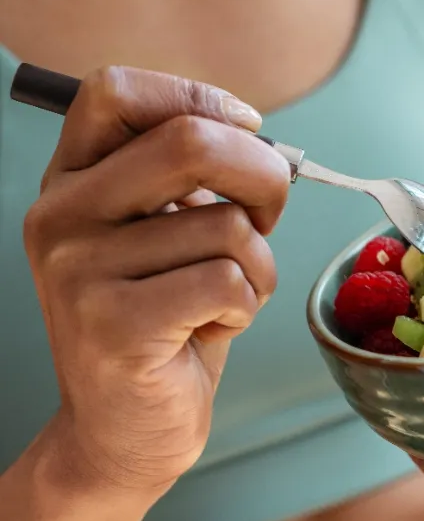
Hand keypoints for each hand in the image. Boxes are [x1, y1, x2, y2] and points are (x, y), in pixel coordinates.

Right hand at [23, 67, 290, 497]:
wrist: (125, 431)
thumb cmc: (169, 317)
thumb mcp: (170, 231)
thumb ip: (192, 175)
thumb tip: (257, 135)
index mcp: (72, 180)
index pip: (115, 89)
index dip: (197, 96)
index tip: (247, 129)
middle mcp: (59, 215)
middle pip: (190, 141)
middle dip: (264, 174)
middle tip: (268, 215)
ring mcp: (77, 270)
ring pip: (226, 225)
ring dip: (258, 264)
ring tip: (222, 299)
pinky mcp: (111, 327)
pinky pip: (227, 280)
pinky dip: (248, 303)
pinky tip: (215, 329)